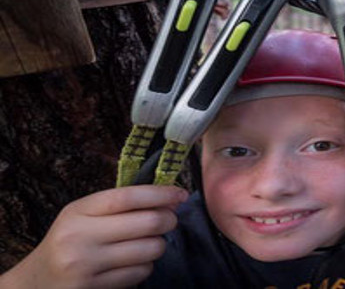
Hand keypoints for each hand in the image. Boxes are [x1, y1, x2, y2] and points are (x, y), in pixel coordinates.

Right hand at [1, 185, 186, 288]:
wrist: (36, 282)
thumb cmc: (69, 241)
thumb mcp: (84, 215)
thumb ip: (121, 205)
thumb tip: (171, 198)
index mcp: (77, 212)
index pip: (127, 197)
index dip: (160, 193)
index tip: (180, 193)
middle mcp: (80, 238)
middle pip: (147, 222)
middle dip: (168, 219)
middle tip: (169, 219)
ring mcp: (86, 266)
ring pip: (150, 249)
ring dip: (158, 244)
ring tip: (148, 242)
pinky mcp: (94, 288)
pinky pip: (140, 273)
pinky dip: (145, 266)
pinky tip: (133, 263)